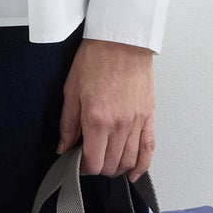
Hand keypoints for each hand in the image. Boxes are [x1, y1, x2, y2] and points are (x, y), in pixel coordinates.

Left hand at [55, 37, 155, 178]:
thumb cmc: (96, 59)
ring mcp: (136, 122)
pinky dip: (142, 165)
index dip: (83, 169)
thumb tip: (63, 147)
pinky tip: (134, 172)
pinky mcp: (148, 116)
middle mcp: (119, 125)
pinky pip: (149, 149)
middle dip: (99, 169)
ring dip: (117, 169)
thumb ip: (68, 124)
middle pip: (111, 165)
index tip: (78, 163)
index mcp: (97, 119)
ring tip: (107, 163)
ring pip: (129, 160)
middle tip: (90, 160)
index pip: (93, 162)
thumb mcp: (71, 90)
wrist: (121, 40)